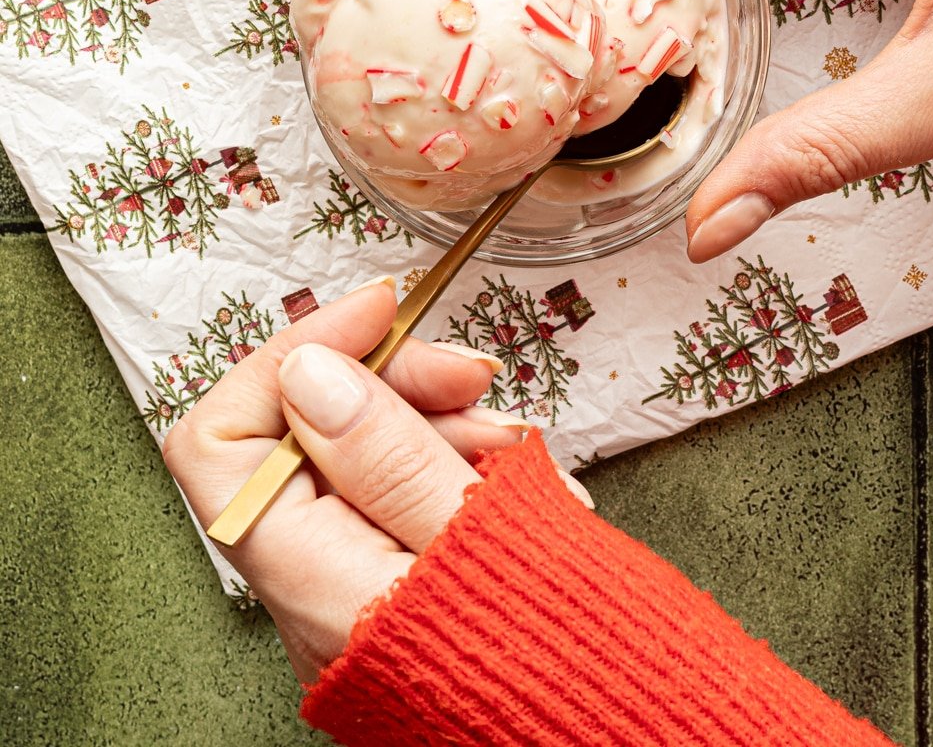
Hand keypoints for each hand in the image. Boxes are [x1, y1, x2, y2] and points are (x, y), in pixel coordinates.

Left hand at [164, 281, 581, 682]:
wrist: (624, 736)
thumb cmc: (555, 660)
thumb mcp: (474, 533)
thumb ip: (385, 451)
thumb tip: (308, 371)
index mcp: (310, 578)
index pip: (223, 441)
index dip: (291, 356)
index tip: (377, 314)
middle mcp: (318, 593)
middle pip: (309, 437)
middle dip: (397, 386)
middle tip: (473, 375)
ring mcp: (361, 597)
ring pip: (370, 463)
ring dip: (447, 429)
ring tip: (520, 451)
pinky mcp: (407, 596)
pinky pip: (412, 505)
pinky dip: (466, 475)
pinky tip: (526, 487)